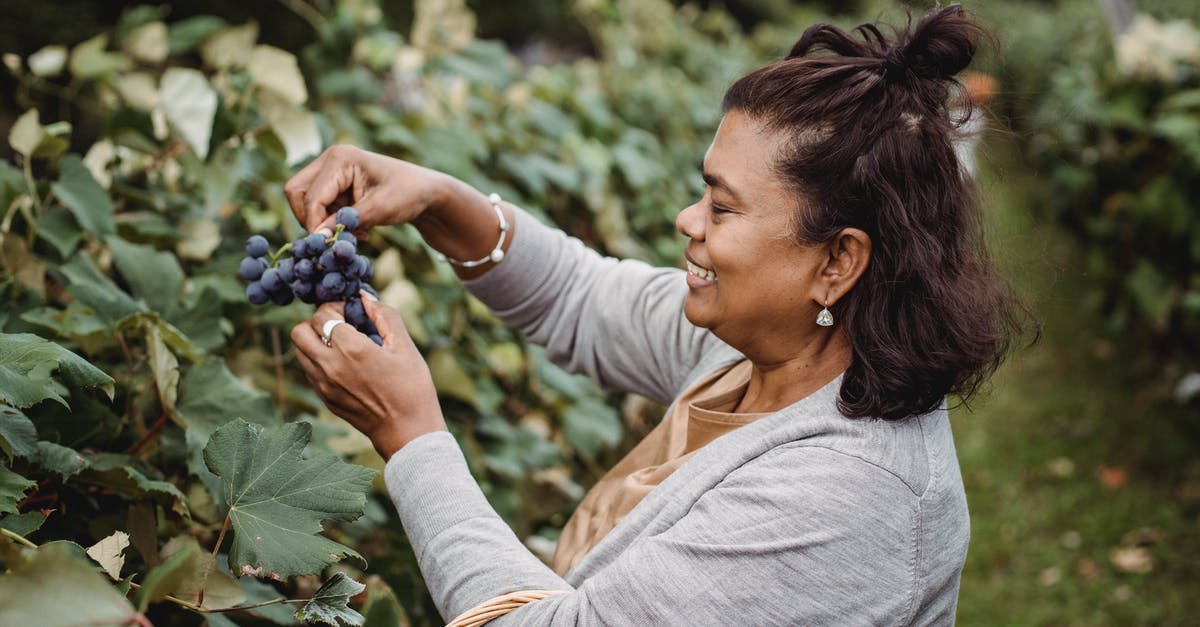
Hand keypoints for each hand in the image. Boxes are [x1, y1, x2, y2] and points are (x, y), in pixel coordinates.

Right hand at [283, 145, 452, 233]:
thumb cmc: (409, 195)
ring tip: (357, 232)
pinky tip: (359, 228)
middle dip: (312, 219)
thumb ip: (346, 222)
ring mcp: (332, 170)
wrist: (427, 193)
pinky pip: (322, 207)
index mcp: (340, 158)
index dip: (315, 223)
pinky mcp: (337, 184)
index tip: (328, 246)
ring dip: (327, 222)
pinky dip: (335, 222)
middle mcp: (331, 159)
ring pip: (307, 202)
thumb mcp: (380, 209)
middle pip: (297, 193)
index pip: (311, 196)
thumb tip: (318, 238)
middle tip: (334, 238)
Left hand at [291, 296, 446, 459]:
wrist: (407, 431)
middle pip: (299, 331)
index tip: (351, 312)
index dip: (335, 306)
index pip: (322, 314)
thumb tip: (366, 298)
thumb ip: (385, 316)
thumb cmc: (412, 388)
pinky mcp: (325, 399)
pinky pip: (309, 371)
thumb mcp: (405, 347)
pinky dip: (318, 361)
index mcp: (351, 348)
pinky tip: (343, 365)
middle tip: (339, 325)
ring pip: (299, 352)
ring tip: (339, 345)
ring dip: (314, 342)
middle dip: (316, 322)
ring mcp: (324, 385)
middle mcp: (330, 366)